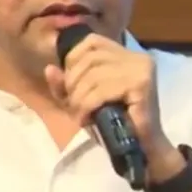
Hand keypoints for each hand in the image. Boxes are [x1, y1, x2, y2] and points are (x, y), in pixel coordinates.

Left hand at [44, 32, 171, 161]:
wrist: (142, 150)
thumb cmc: (114, 125)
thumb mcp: (82, 102)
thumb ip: (65, 86)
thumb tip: (50, 69)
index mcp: (125, 55)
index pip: (91, 42)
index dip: (73, 60)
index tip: (71, 86)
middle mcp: (136, 57)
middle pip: (89, 58)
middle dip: (73, 83)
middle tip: (74, 106)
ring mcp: (141, 69)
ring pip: (93, 75)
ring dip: (79, 98)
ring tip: (81, 115)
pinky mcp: (141, 85)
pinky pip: (102, 90)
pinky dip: (88, 105)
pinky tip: (88, 118)